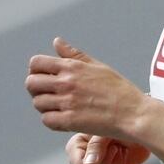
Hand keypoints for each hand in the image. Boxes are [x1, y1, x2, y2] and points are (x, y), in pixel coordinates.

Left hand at [26, 38, 148, 140]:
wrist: (133, 113)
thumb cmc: (119, 90)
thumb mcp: (97, 66)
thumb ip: (74, 55)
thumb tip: (57, 42)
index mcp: (72, 67)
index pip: (36, 63)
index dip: (36, 70)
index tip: (44, 77)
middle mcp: (66, 83)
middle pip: (31, 83)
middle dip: (36, 89)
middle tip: (48, 94)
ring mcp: (67, 102)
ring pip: (38, 103)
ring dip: (45, 105)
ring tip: (59, 107)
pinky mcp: (70, 121)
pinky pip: (46, 120)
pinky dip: (51, 120)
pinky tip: (63, 118)